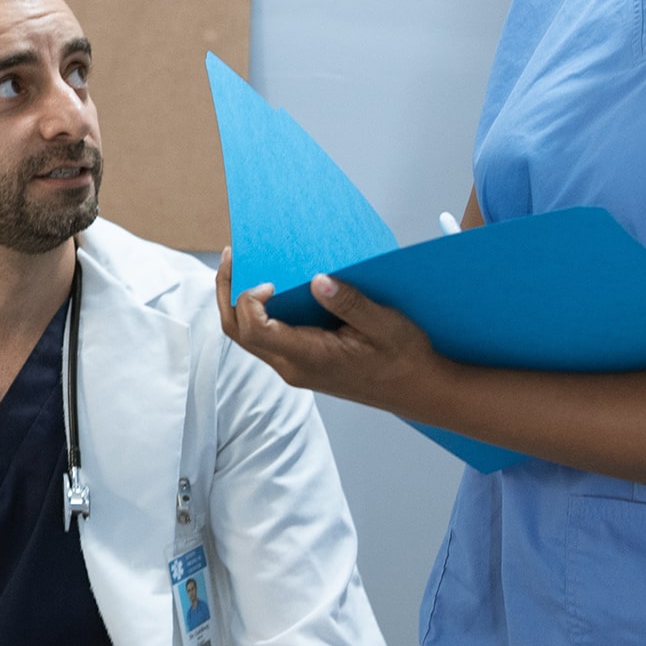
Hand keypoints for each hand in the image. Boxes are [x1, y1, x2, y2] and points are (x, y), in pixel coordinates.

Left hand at [216, 250, 448, 414]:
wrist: (417, 390)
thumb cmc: (404, 358)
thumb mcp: (384, 324)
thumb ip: (349, 303)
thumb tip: (317, 280)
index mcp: (309, 358)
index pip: (255, 329)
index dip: (250, 300)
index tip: (271, 279)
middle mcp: (292, 367)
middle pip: (237, 332)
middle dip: (228, 292)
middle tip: (231, 255)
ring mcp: (293, 368)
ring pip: (246, 337)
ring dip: (238, 302)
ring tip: (243, 265)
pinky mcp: (300, 364)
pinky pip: (265, 338)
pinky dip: (256, 312)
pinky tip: (269, 288)